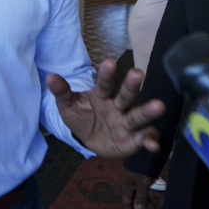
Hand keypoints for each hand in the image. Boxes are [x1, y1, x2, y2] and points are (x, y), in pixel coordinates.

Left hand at [47, 58, 163, 157]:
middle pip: (126, 95)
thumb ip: (62, 92)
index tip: (108, 63)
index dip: (106, 74)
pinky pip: (144, 138)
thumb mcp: (68, 106)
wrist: (90, 140)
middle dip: (131, 86)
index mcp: (102, 95)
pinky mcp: (134, 140)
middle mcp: (118, 106)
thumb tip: (50, 76)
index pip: (105, 83)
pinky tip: (153, 145)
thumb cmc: (82, 118)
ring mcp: (127, 122)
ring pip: (138, 115)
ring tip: (158, 106)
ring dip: (148, 111)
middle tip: (137, 73)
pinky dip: (150, 141)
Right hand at [121, 169, 156, 208]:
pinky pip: (142, 191)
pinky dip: (147, 198)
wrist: (144, 151)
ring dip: (145, 205)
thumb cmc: (142, 168)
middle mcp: (128, 185)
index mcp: (126, 186)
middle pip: (132, 201)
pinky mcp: (139, 179)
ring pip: (138, 197)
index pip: (126, 203)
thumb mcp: (142, 183)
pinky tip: (153, 203)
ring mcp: (133, 182)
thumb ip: (140, 197)